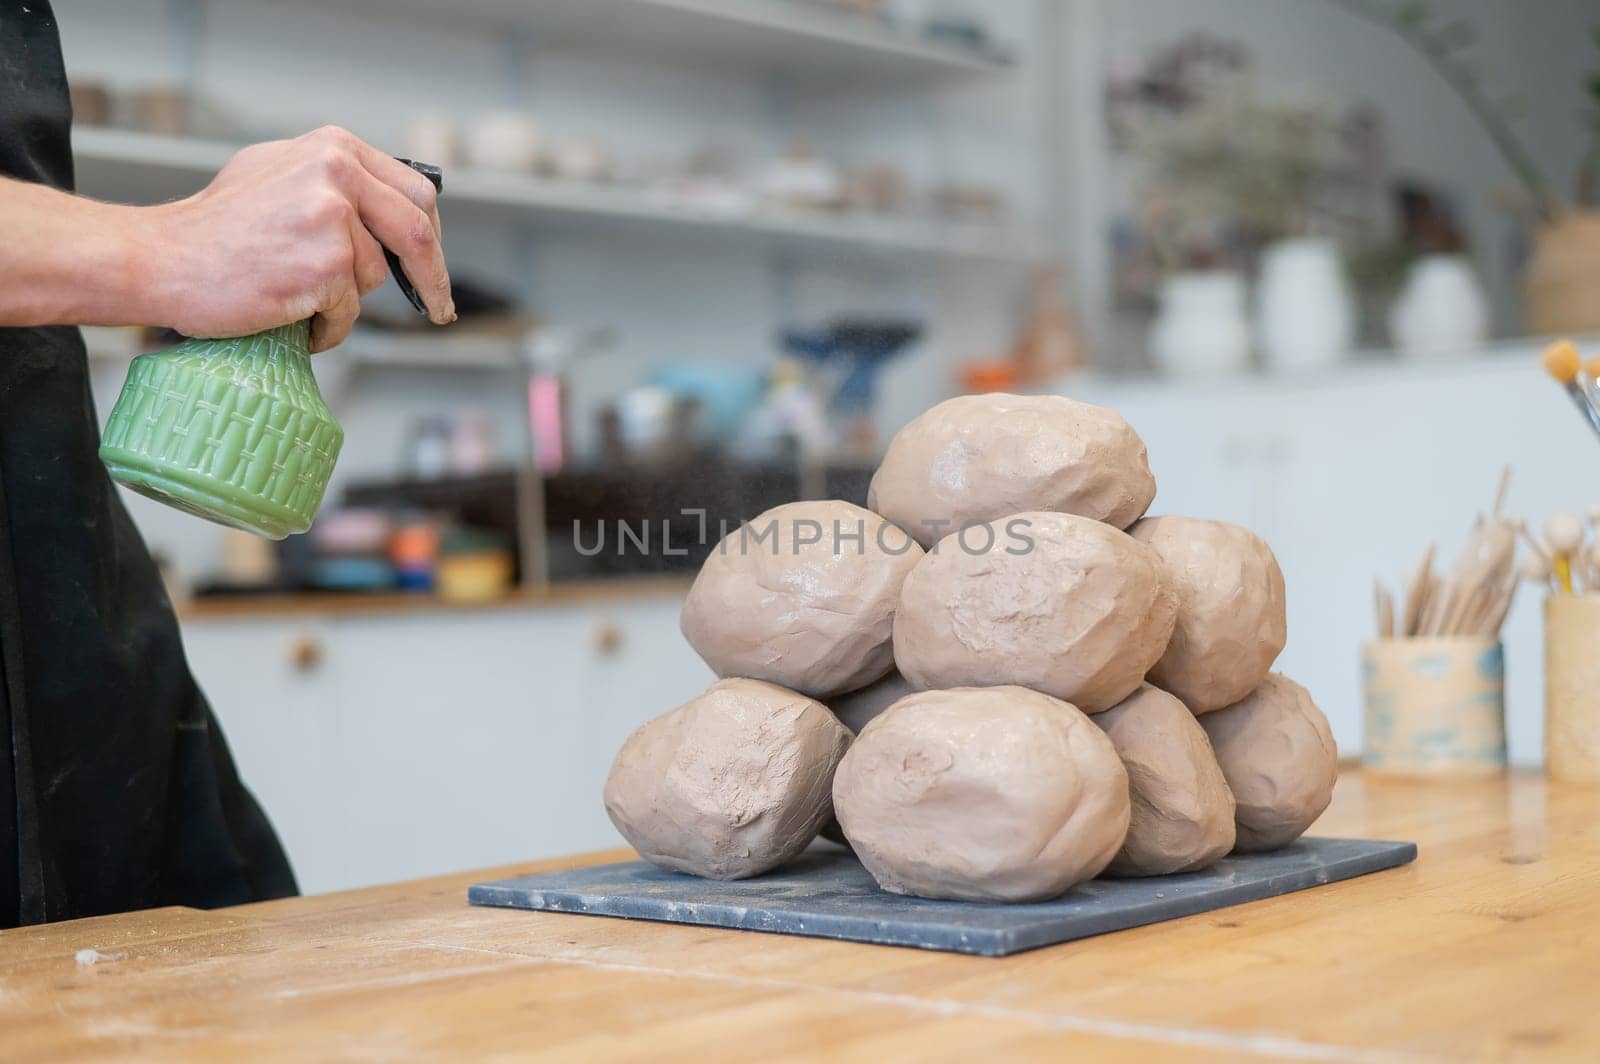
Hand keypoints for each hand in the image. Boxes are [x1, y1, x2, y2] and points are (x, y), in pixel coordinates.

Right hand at [142, 125, 454, 351]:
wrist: (159, 258)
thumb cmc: (216, 227)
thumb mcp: (281, 175)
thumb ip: (337, 181)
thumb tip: (392, 206)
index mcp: (334, 147)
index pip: (415, 193)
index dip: (432, 237)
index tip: (435, 267)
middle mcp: (338, 172)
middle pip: (418, 233)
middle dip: (432, 278)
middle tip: (438, 309)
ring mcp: (333, 217)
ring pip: (374, 278)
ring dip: (343, 300)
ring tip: (291, 292)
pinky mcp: (326, 265)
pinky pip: (348, 313)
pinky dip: (325, 327)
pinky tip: (287, 314)